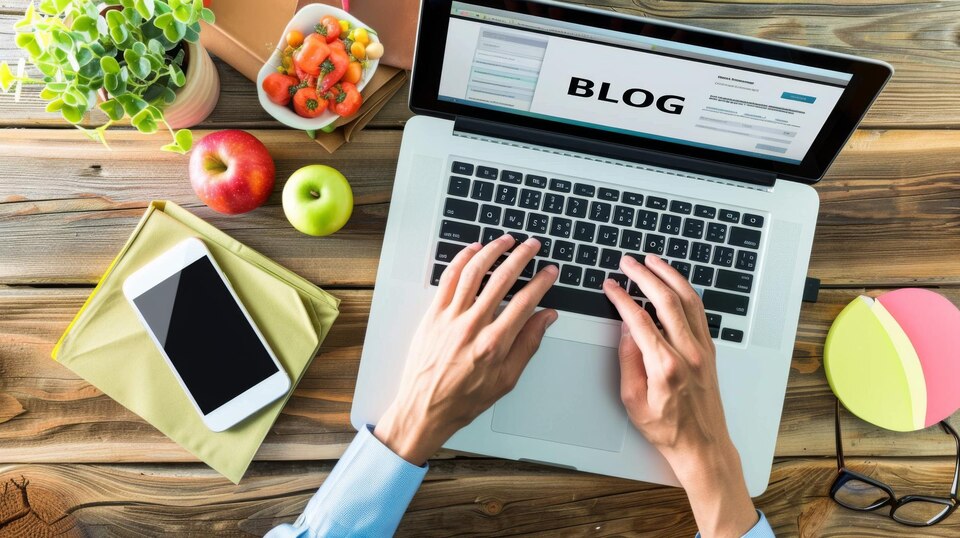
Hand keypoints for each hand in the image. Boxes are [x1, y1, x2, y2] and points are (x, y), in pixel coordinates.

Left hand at [374, 235, 557, 464]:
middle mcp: (472, 326)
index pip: (525, 301)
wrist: (424, 409)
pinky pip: (448, 279)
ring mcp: (450, 317)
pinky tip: (473, 251)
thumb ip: (528, 344)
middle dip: (521, 256)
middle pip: (502, 279)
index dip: (541, 281)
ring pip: (474, 272)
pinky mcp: (433, 315)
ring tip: (506, 240)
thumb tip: (546, 318)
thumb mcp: (506, 380)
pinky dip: (462, 260)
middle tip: (532, 245)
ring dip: (492, 250)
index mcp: (495, 343)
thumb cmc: (464, 399)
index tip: (550, 272)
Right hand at [603, 255, 757, 537]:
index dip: (622, 298)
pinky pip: (699, 312)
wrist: (702, 445)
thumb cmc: (666, 429)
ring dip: (670, 276)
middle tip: (629, 262)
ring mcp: (703, 350)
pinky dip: (686, 292)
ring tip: (653, 261)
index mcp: (665, 366)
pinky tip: (675, 284)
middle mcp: (688, 353)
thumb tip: (626, 329)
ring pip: (688, 301)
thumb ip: (628, 361)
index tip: (610, 286)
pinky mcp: (710, 351)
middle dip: (645, 276)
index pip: (640, 319)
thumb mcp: (632, 400)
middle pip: (666, 301)